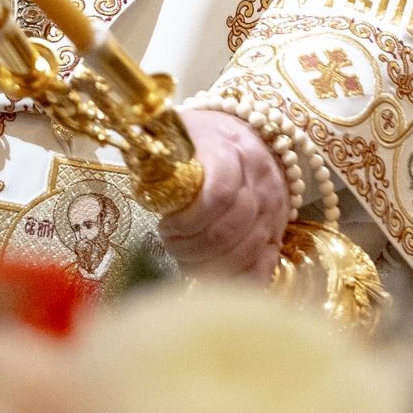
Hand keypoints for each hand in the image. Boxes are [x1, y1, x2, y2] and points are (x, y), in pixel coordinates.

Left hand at [158, 107, 292, 278]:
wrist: (251, 133)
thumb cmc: (203, 138)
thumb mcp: (179, 132)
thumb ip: (157, 154)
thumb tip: (135, 178)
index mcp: (230, 150)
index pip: (219, 194)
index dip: (188, 219)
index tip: (164, 226)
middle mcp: (258, 180)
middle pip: (230, 229)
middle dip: (193, 247)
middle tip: (169, 244)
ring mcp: (272, 209)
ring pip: (246, 252)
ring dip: (209, 265)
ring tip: (184, 260)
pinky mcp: (277, 232)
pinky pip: (263, 267)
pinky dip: (236, 280)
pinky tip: (211, 279)